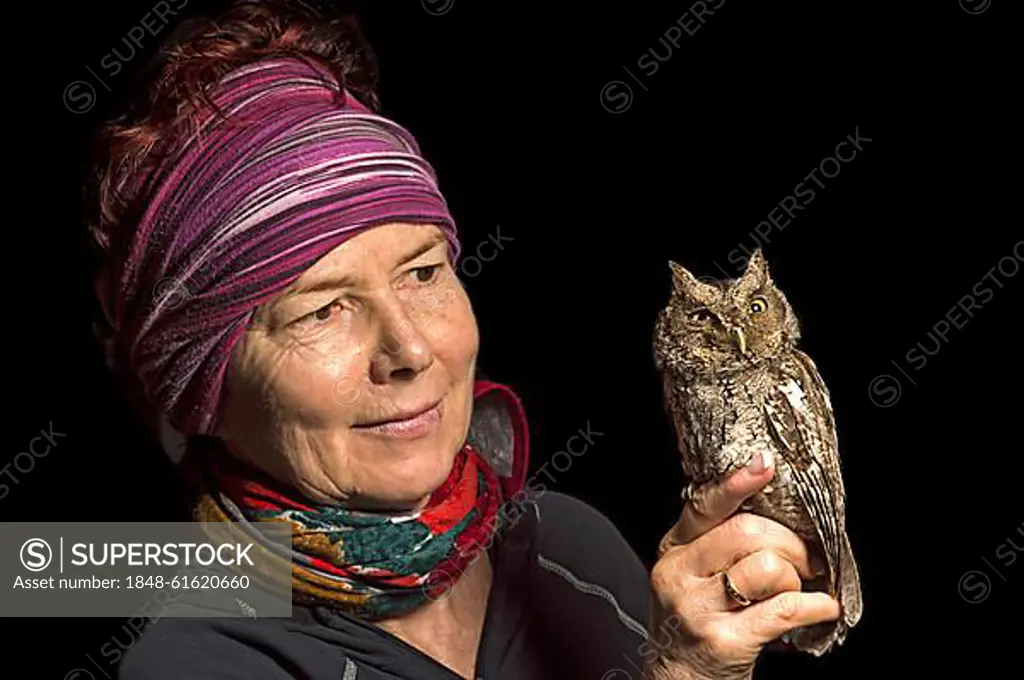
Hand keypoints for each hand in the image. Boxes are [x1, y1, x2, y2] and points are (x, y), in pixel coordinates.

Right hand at [643, 452, 840, 679]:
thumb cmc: (695, 624)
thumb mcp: (692, 577)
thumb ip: (717, 544)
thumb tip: (774, 511)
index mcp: (674, 550)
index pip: (704, 506)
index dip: (736, 483)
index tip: (765, 465)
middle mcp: (679, 574)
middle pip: (747, 532)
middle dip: (792, 544)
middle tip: (809, 560)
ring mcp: (698, 608)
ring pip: (767, 567)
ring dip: (797, 579)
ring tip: (796, 592)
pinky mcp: (724, 640)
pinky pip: (785, 609)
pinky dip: (816, 606)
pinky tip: (823, 609)